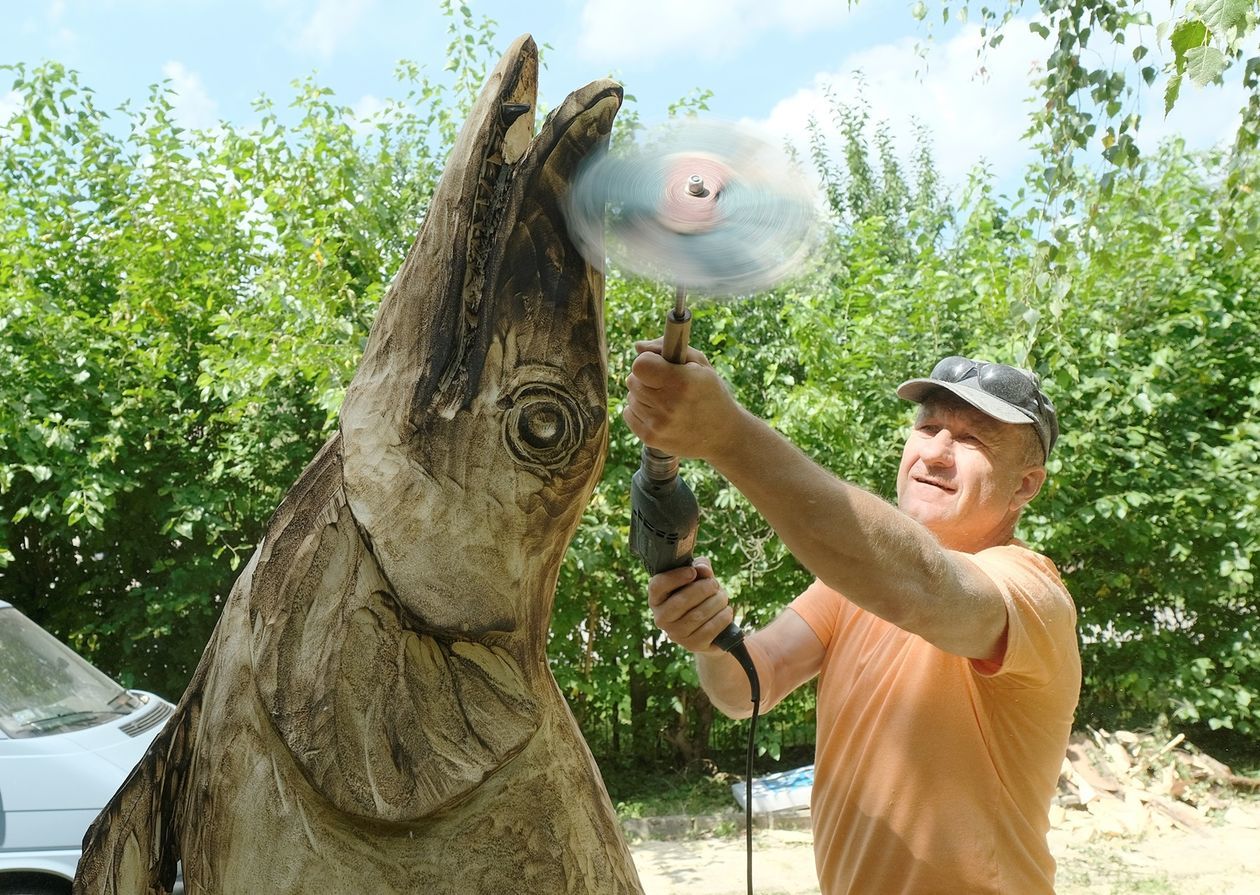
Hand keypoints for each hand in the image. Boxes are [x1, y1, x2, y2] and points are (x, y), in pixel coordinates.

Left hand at [622, 339, 740, 461]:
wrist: (722, 434)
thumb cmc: (710, 393)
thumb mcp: (699, 364)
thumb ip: (666, 348)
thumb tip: (637, 346)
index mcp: (682, 382)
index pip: (640, 365)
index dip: (647, 361)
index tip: (658, 365)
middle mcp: (668, 405)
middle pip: (632, 380)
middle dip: (645, 378)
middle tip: (666, 384)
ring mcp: (658, 425)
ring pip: (630, 397)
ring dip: (643, 395)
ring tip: (667, 401)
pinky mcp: (650, 438)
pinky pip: (628, 413)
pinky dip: (639, 411)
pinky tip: (659, 413)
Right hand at [648, 558, 735, 653]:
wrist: (710, 628)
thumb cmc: (700, 597)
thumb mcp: (699, 578)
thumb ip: (700, 567)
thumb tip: (703, 568)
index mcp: (657, 598)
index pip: (657, 586)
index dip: (675, 577)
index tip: (693, 572)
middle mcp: (661, 618)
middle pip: (680, 601)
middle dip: (703, 589)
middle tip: (714, 585)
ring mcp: (675, 634)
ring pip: (697, 615)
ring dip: (716, 602)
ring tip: (723, 597)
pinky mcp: (692, 645)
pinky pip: (709, 629)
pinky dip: (722, 618)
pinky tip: (726, 611)